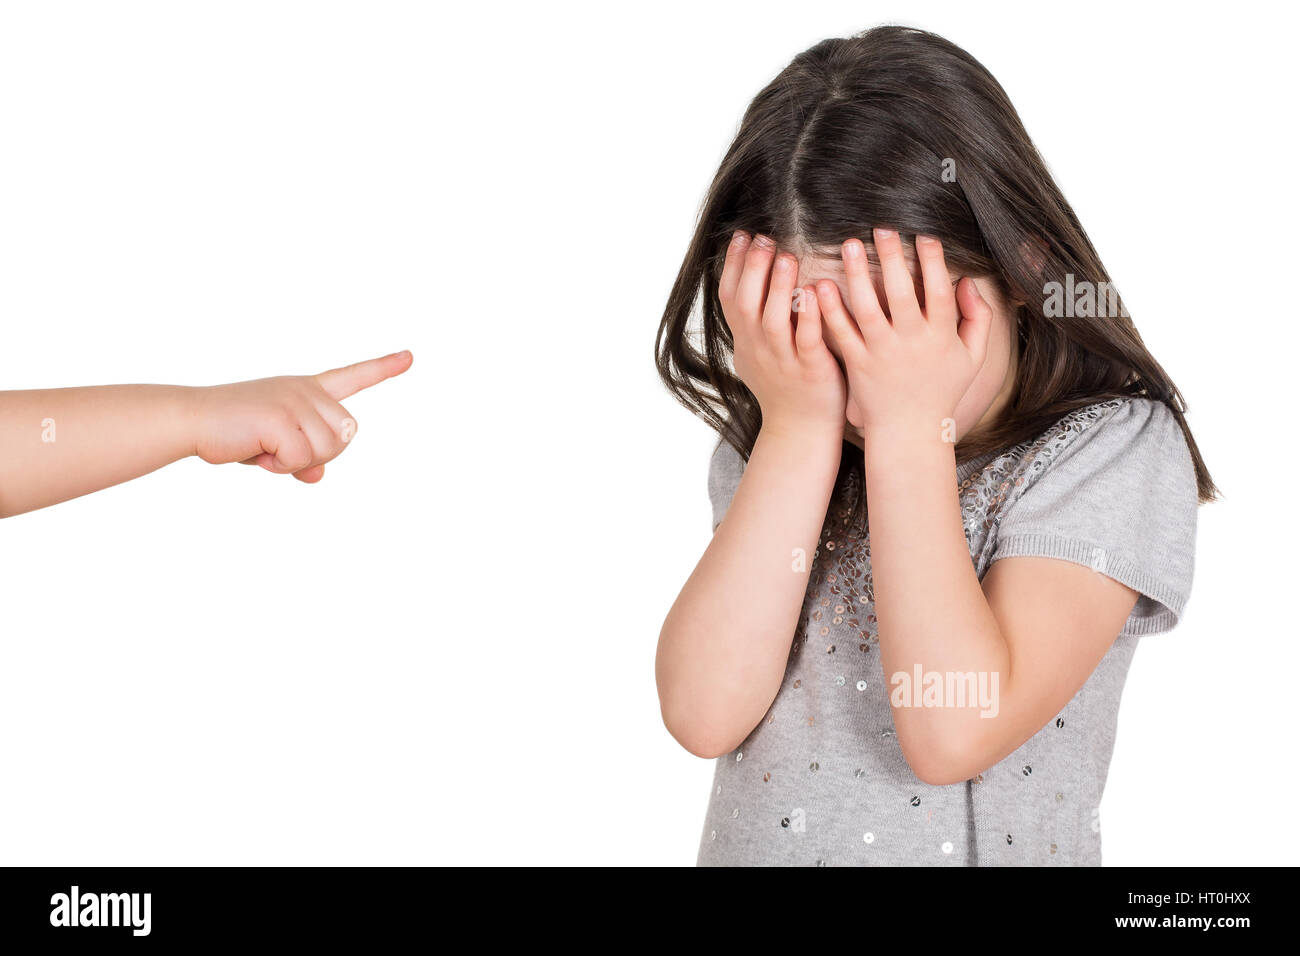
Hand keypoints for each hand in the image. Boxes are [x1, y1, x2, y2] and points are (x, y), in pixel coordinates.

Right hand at [191, 350, 412, 482]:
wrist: (191, 420)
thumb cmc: (233, 433)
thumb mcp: (276, 447)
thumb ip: (303, 458)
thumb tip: (318, 474)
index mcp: (307, 390)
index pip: (353, 377)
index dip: (383, 368)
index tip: (410, 356)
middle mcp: (306, 390)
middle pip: (348, 435)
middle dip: (318, 452)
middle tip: (277, 447)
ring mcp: (296, 400)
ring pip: (329, 448)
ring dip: (295, 460)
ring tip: (263, 446)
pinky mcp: (282, 417)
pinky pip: (301, 459)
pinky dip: (279, 466)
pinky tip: (255, 450)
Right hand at [719, 231, 846, 437]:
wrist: (801, 431)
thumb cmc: (784, 387)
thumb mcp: (756, 355)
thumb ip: (751, 324)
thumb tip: (745, 281)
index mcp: (745, 341)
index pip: (729, 297)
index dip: (732, 265)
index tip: (742, 235)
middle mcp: (758, 349)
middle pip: (746, 303)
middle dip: (753, 269)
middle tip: (765, 239)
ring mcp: (783, 361)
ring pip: (774, 321)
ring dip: (779, 288)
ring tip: (787, 257)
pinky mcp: (811, 371)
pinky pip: (808, 341)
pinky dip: (812, 316)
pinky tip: (819, 293)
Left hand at [816, 229, 990, 439]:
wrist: (909, 432)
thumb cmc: (941, 391)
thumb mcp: (972, 358)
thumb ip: (978, 319)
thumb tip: (969, 282)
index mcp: (940, 336)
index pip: (939, 291)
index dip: (933, 261)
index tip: (924, 234)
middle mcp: (911, 342)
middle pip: (901, 293)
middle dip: (891, 258)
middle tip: (881, 227)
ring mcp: (882, 353)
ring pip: (867, 308)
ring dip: (856, 275)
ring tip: (848, 245)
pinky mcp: (857, 364)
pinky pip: (842, 333)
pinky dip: (830, 310)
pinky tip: (820, 285)